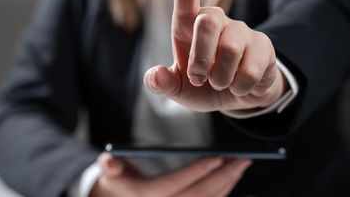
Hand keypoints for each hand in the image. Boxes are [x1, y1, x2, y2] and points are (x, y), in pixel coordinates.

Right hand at [89, 153, 250, 196]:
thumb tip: (107, 160)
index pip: (175, 184)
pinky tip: (234, 178)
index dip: (197, 171)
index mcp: (147, 195)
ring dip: (228, 184)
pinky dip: (224, 192)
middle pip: (199, 195)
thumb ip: (112, 167)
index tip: (218, 157)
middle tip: (243, 159)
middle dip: (224, 177)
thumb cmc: (120, 180)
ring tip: (242, 165)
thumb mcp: (112, 173)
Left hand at [144, 0, 287, 111]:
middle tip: (199, 78)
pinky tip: (240, 86)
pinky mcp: (263, 45)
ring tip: (221, 83)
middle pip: (207, 22)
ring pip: (230, 50)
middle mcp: (216, 21)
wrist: (239, 98)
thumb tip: (153, 77)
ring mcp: (241, 31)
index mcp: (190, 26)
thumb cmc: (204, 86)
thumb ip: (164, 83)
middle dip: (200, 57)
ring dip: (221, 78)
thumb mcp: (180, 89)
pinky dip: (239, 87)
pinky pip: (250, 70)